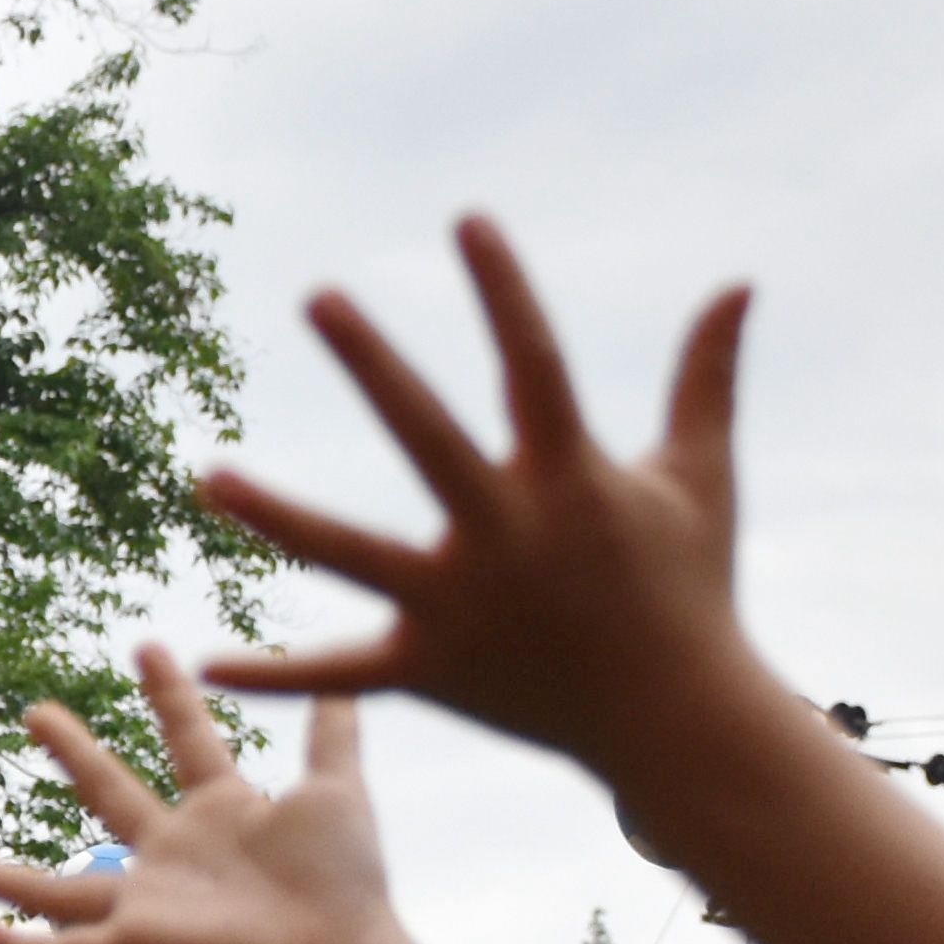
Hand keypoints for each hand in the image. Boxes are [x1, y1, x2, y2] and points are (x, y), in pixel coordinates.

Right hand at [0, 658, 411, 943]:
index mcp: (221, 812)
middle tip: (34, 711)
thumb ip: (334, 733)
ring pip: (58, 889)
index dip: (167, 694)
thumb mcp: (338, 788)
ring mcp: (151, 901)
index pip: (186, 740)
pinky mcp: (139, 943)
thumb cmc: (345, 884)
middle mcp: (174, 854)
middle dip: (73, 753)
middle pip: (109, 794)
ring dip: (5, 877)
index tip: (146, 644)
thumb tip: (358, 669)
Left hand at [195, 216, 763, 778]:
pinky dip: (275, 676)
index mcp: (572, 480)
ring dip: (280, 519)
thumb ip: (706, 379)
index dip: (505, 293)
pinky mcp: (432, 671)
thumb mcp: (701, 478)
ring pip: (353, 557)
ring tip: (208, 477)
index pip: (534, 366)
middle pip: (429, 441)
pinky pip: (341, 675)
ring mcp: (462, 608)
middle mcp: (509, 537)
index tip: (468, 220)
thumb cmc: (691, 588)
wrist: (677, 722)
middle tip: (321, 295)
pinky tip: (205, 660)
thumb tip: (739, 283)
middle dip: (376, 368)